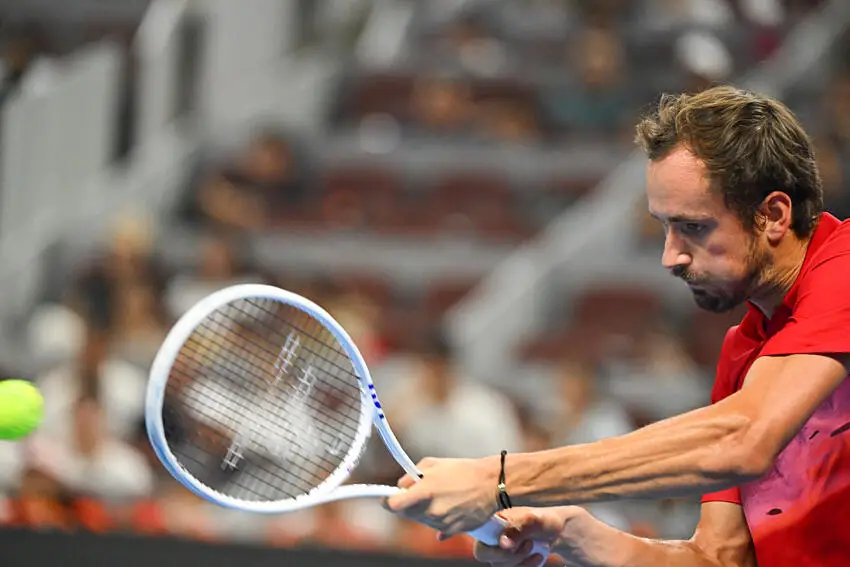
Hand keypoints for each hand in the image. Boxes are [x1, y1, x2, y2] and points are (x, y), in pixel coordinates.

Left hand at [385, 456, 499, 536]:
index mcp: (426, 491)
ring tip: (440, 496)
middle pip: (406, 514)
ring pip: (421, 521)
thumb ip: (411, 475)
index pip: (394, 504)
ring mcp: (442, 523)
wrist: (492, 484)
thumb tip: (400, 487)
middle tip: (417, 492)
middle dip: (407, 504)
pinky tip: (448, 505)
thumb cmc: (463, 471)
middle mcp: (432, 511)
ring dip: (423, 510)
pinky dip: (437, 518)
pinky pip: (436, 528)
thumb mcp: (433, 463)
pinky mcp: (452, 531)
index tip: (386, 497)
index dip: (387, 500)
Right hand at [473, 507, 592, 566]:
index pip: (476, 535)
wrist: (557, 531)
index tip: (509, 544)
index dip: (489, 544)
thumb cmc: (543, 519)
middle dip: (507, 555)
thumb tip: (502, 543)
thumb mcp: (533, 519)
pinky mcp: (509, 562)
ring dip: (519, 561)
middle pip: (484, 554)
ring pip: (499, 565)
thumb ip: (517, 528)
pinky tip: (537, 558)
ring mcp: (499, 551)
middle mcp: (491, 537)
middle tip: (527, 544)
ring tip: (534, 548)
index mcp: (492, 522)